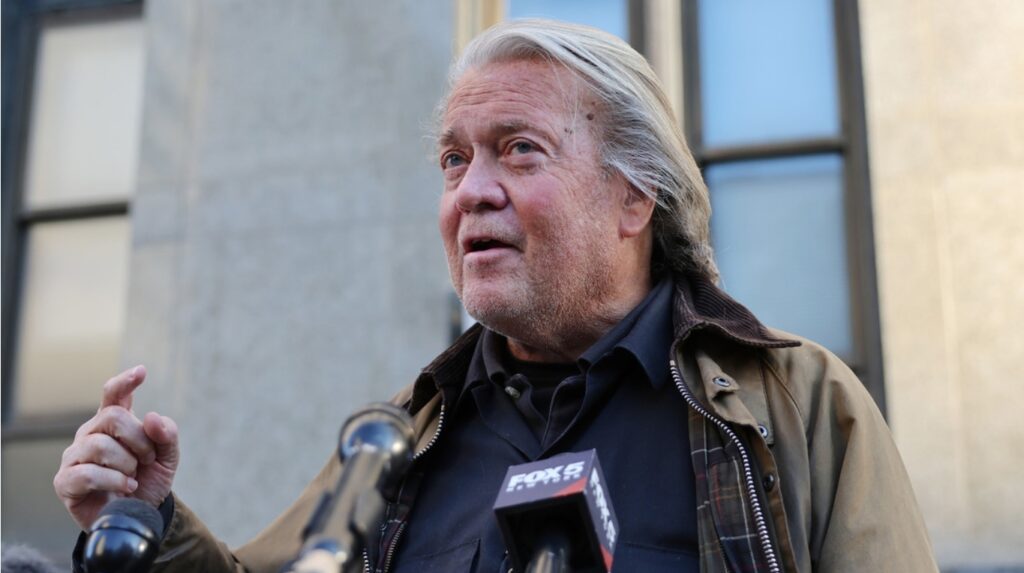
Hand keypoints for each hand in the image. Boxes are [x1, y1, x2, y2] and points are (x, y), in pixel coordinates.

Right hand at [53, 366, 179, 530]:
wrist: (138, 516)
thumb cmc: (147, 482)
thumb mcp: (167, 458)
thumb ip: (166, 435)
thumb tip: (151, 417)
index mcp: (113, 423)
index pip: (113, 395)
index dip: (125, 382)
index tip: (141, 372)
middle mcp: (90, 434)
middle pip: (112, 417)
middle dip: (138, 438)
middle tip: (148, 459)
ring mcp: (75, 456)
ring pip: (99, 444)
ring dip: (126, 462)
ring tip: (134, 477)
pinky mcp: (65, 481)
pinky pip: (87, 473)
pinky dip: (113, 480)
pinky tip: (126, 487)